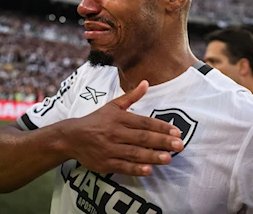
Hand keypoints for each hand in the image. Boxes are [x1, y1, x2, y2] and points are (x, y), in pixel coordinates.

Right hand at [64, 80, 183, 175]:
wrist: (72, 136)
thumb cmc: (96, 120)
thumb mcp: (113, 105)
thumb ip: (131, 96)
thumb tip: (146, 83)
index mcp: (118, 118)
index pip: (143, 122)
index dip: (160, 127)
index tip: (176, 131)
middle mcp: (115, 132)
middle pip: (141, 137)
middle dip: (161, 141)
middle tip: (179, 145)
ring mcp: (110, 149)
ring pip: (134, 153)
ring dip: (152, 156)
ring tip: (168, 158)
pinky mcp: (105, 163)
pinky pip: (123, 166)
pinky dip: (135, 169)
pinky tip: (148, 170)